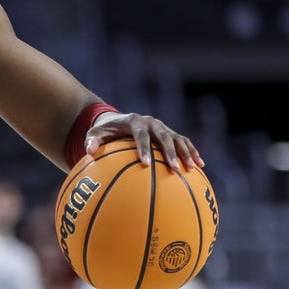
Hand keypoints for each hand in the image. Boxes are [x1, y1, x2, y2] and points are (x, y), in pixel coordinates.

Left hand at [84, 112, 204, 168]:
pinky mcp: (170, 133)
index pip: (140, 135)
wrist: (119, 121)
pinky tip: (200, 165)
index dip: (144, 148)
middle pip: (163, 136)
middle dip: (169, 152)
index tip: (145, 163)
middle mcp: (151, 122)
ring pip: (177, 138)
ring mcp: (162, 127)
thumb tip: (88, 151)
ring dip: (185, 152)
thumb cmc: (106, 131)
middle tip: (174, 168)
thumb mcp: (95, 133)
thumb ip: (92, 141)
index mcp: (134, 120)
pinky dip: (192, 152)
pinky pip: (184, 142)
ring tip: (192, 168)